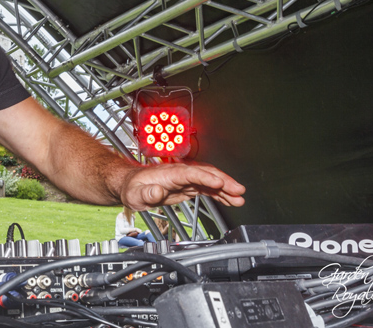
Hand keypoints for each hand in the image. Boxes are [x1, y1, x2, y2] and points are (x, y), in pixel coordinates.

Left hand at [119, 161, 244, 210]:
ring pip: (210, 180)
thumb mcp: (135, 194)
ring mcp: (186, 179)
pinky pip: (208, 187)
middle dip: (224, 181)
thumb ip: (147, 193)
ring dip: (226, 189)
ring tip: (240, 198)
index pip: (191, 173)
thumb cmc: (133, 188)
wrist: (132, 185)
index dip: (206, 177)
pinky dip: (220, 193)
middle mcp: (180, 173)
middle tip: (239, 191)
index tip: (220, 183)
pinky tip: (230, 199)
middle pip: (206, 174)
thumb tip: (158, 191)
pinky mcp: (188, 186)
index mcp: (169, 173)